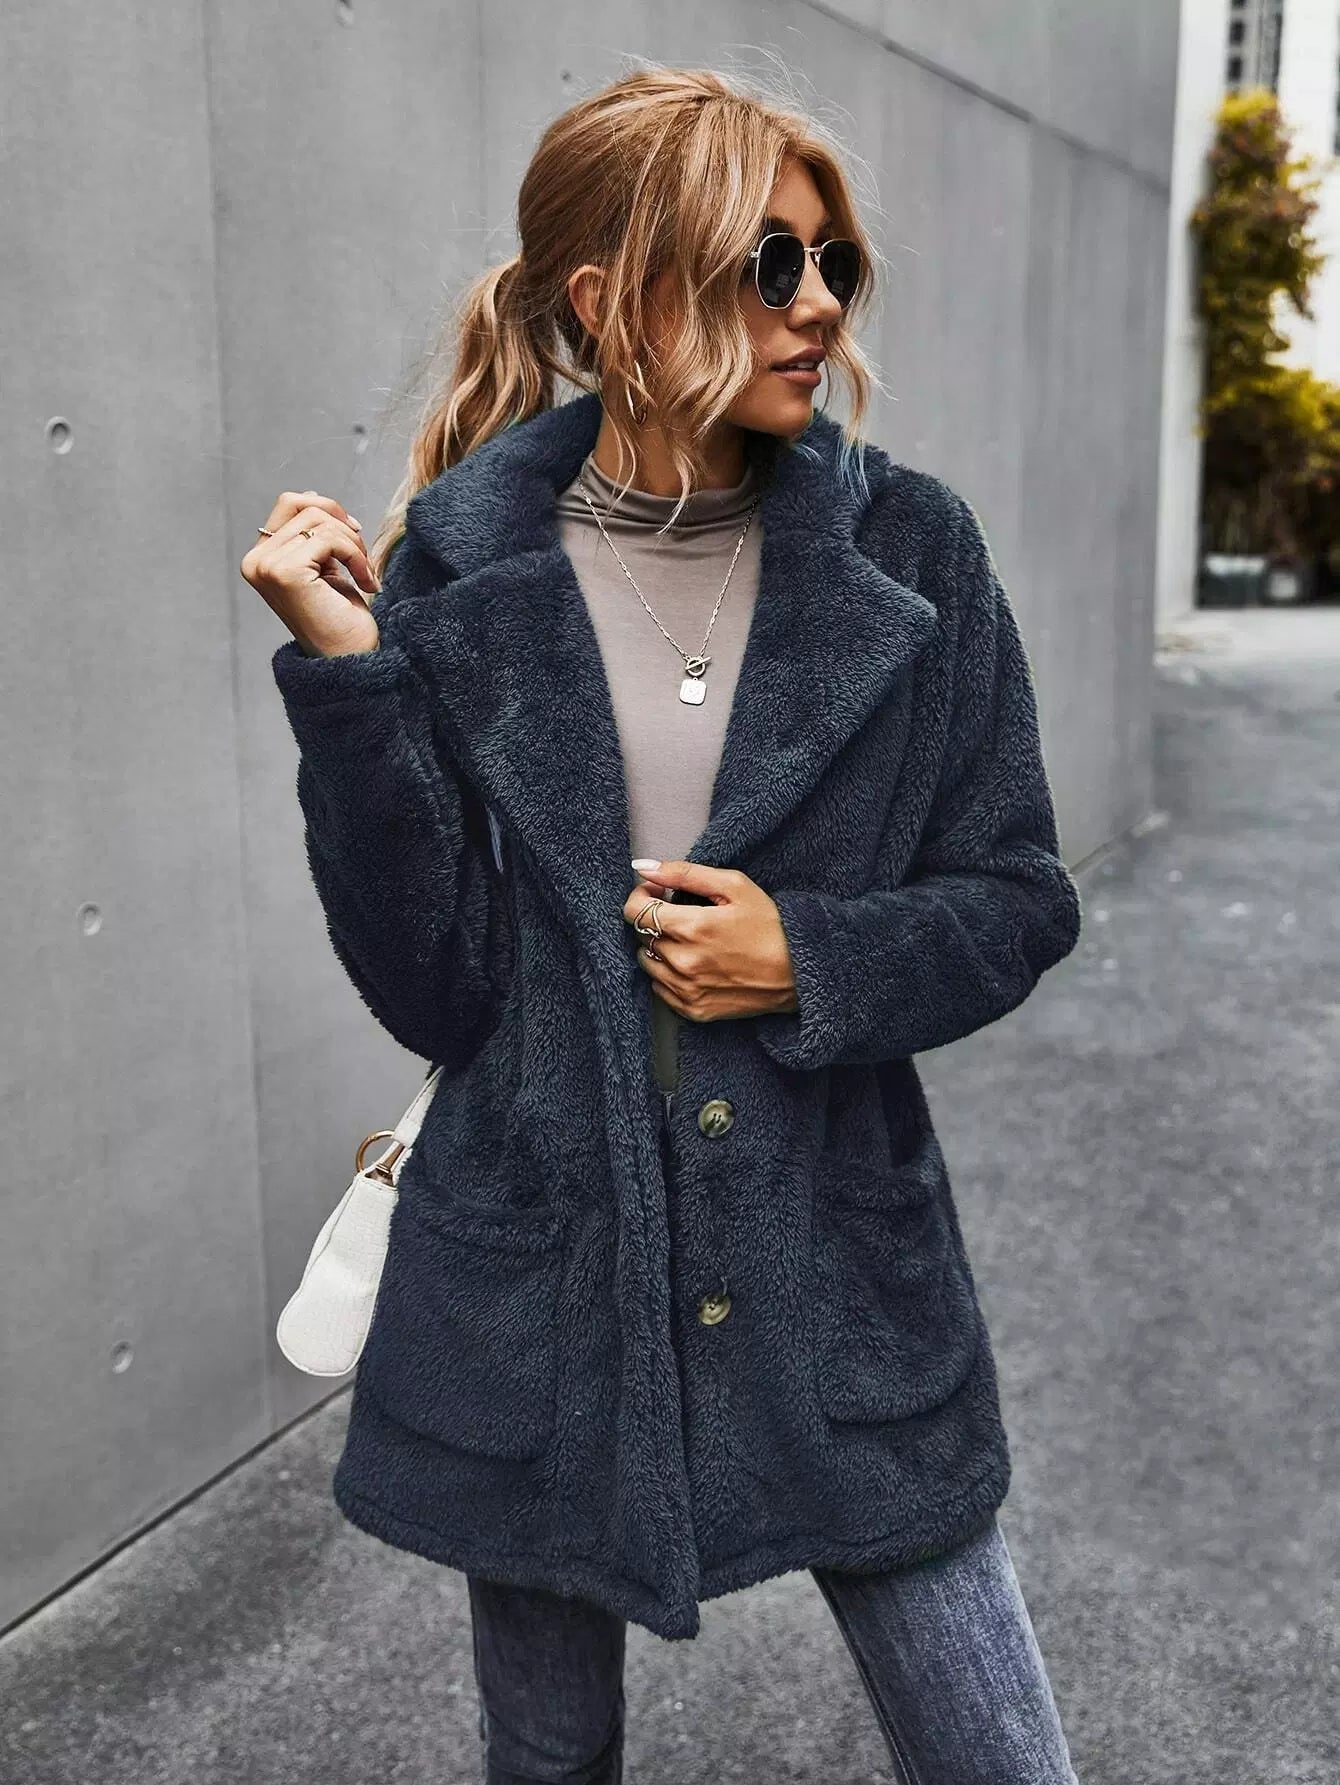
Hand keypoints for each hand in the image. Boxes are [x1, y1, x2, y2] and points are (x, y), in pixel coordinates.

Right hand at [240, 489, 382, 657]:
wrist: (350, 660)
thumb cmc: (341, 618)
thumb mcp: (323, 566)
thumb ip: (311, 534)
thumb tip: (311, 496)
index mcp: (260, 558)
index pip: (290, 503)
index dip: (328, 510)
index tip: (354, 535)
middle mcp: (256, 561)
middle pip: (303, 504)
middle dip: (341, 523)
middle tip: (362, 556)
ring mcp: (266, 566)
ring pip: (319, 520)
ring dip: (353, 545)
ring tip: (365, 574)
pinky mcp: (285, 572)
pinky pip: (329, 539)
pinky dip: (355, 556)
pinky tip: (366, 583)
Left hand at [622, 860, 799, 1023]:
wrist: (798, 973)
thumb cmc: (770, 925)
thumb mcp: (734, 886)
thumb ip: (684, 873)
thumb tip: (643, 867)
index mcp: (692, 927)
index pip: (634, 911)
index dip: (641, 896)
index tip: (657, 892)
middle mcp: (684, 962)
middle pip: (640, 935)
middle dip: (654, 919)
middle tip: (682, 914)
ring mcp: (687, 990)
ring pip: (647, 962)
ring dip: (659, 947)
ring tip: (689, 941)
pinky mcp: (693, 1010)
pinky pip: (660, 989)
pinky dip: (669, 974)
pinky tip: (695, 964)